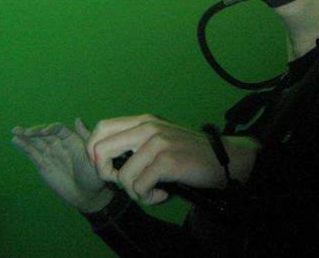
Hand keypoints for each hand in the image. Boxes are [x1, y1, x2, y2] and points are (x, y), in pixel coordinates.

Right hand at [11, 118, 112, 212]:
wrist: (88, 194)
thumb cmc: (94, 174)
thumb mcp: (93, 155)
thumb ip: (85, 137)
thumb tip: (77, 119)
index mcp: (72, 140)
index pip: (58, 130)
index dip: (50, 129)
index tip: (43, 132)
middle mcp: (60, 144)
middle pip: (45, 134)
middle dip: (34, 131)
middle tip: (21, 130)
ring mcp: (51, 154)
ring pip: (36, 143)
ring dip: (25, 136)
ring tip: (15, 130)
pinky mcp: (43, 165)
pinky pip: (33, 154)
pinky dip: (24, 147)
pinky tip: (16, 140)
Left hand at [86, 114, 258, 204]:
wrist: (223, 159)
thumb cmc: (188, 154)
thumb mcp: (160, 139)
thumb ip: (135, 142)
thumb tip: (101, 158)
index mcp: (144, 121)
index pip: (101, 129)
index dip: (95, 152)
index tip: (111, 169)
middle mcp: (148, 128)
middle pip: (101, 151)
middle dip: (107, 174)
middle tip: (127, 183)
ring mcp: (158, 143)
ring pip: (123, 176)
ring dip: (134, 192)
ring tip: (151, 190)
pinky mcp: (168, 161)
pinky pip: (140, 187)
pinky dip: (149, 197)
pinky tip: (162, 193)